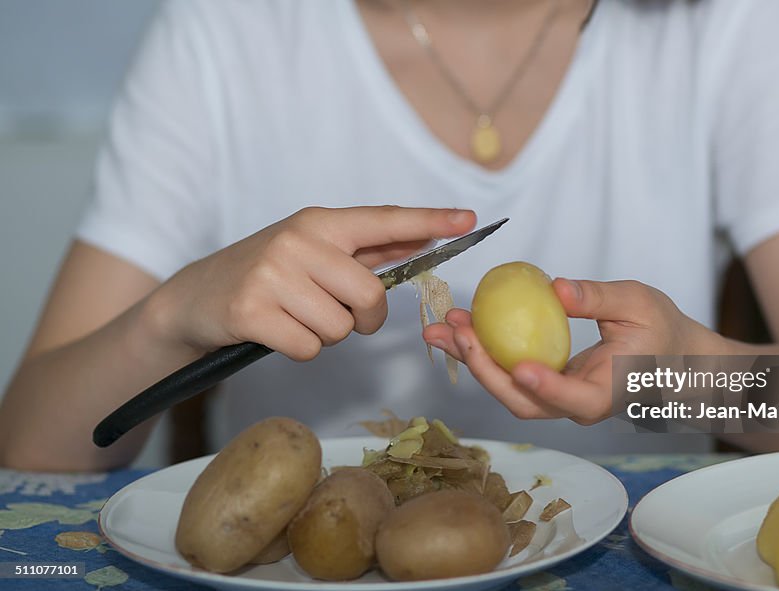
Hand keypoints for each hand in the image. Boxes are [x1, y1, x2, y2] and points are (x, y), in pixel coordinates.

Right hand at [146, 206, 475, 360]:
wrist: (194, 299)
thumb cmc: (266, 276)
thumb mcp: (313, 252)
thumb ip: (366, 249)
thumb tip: (424, 237)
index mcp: (319, 223)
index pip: (384, 219)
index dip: (430, 220)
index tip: (470, 219)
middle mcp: (298, 242)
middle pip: (370, 296)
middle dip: (363, 319)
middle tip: (338, 316)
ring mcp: (272, 275)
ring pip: (340, 328)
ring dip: (326, 335)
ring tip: (295, 317)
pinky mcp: (251, 311)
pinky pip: (308, 348)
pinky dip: (299, 350)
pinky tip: (276, 331)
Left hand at [423, 278, 726, 424]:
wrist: (670, 356)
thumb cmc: (661, 330)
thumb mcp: (638, 303)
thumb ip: (599, 298)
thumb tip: (558, 289)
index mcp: (604, 393)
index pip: (571, 399)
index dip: (544, 386)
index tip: (520, 365)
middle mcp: (575, 405)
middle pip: (523, 401)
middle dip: (484, 369)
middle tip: (456, 333)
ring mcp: (557, 398)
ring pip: (509, 391)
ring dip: (473, 361)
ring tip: (441, 330)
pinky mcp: (546, 384)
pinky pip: (510, 374)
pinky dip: (483, 353)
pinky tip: (459, 329)